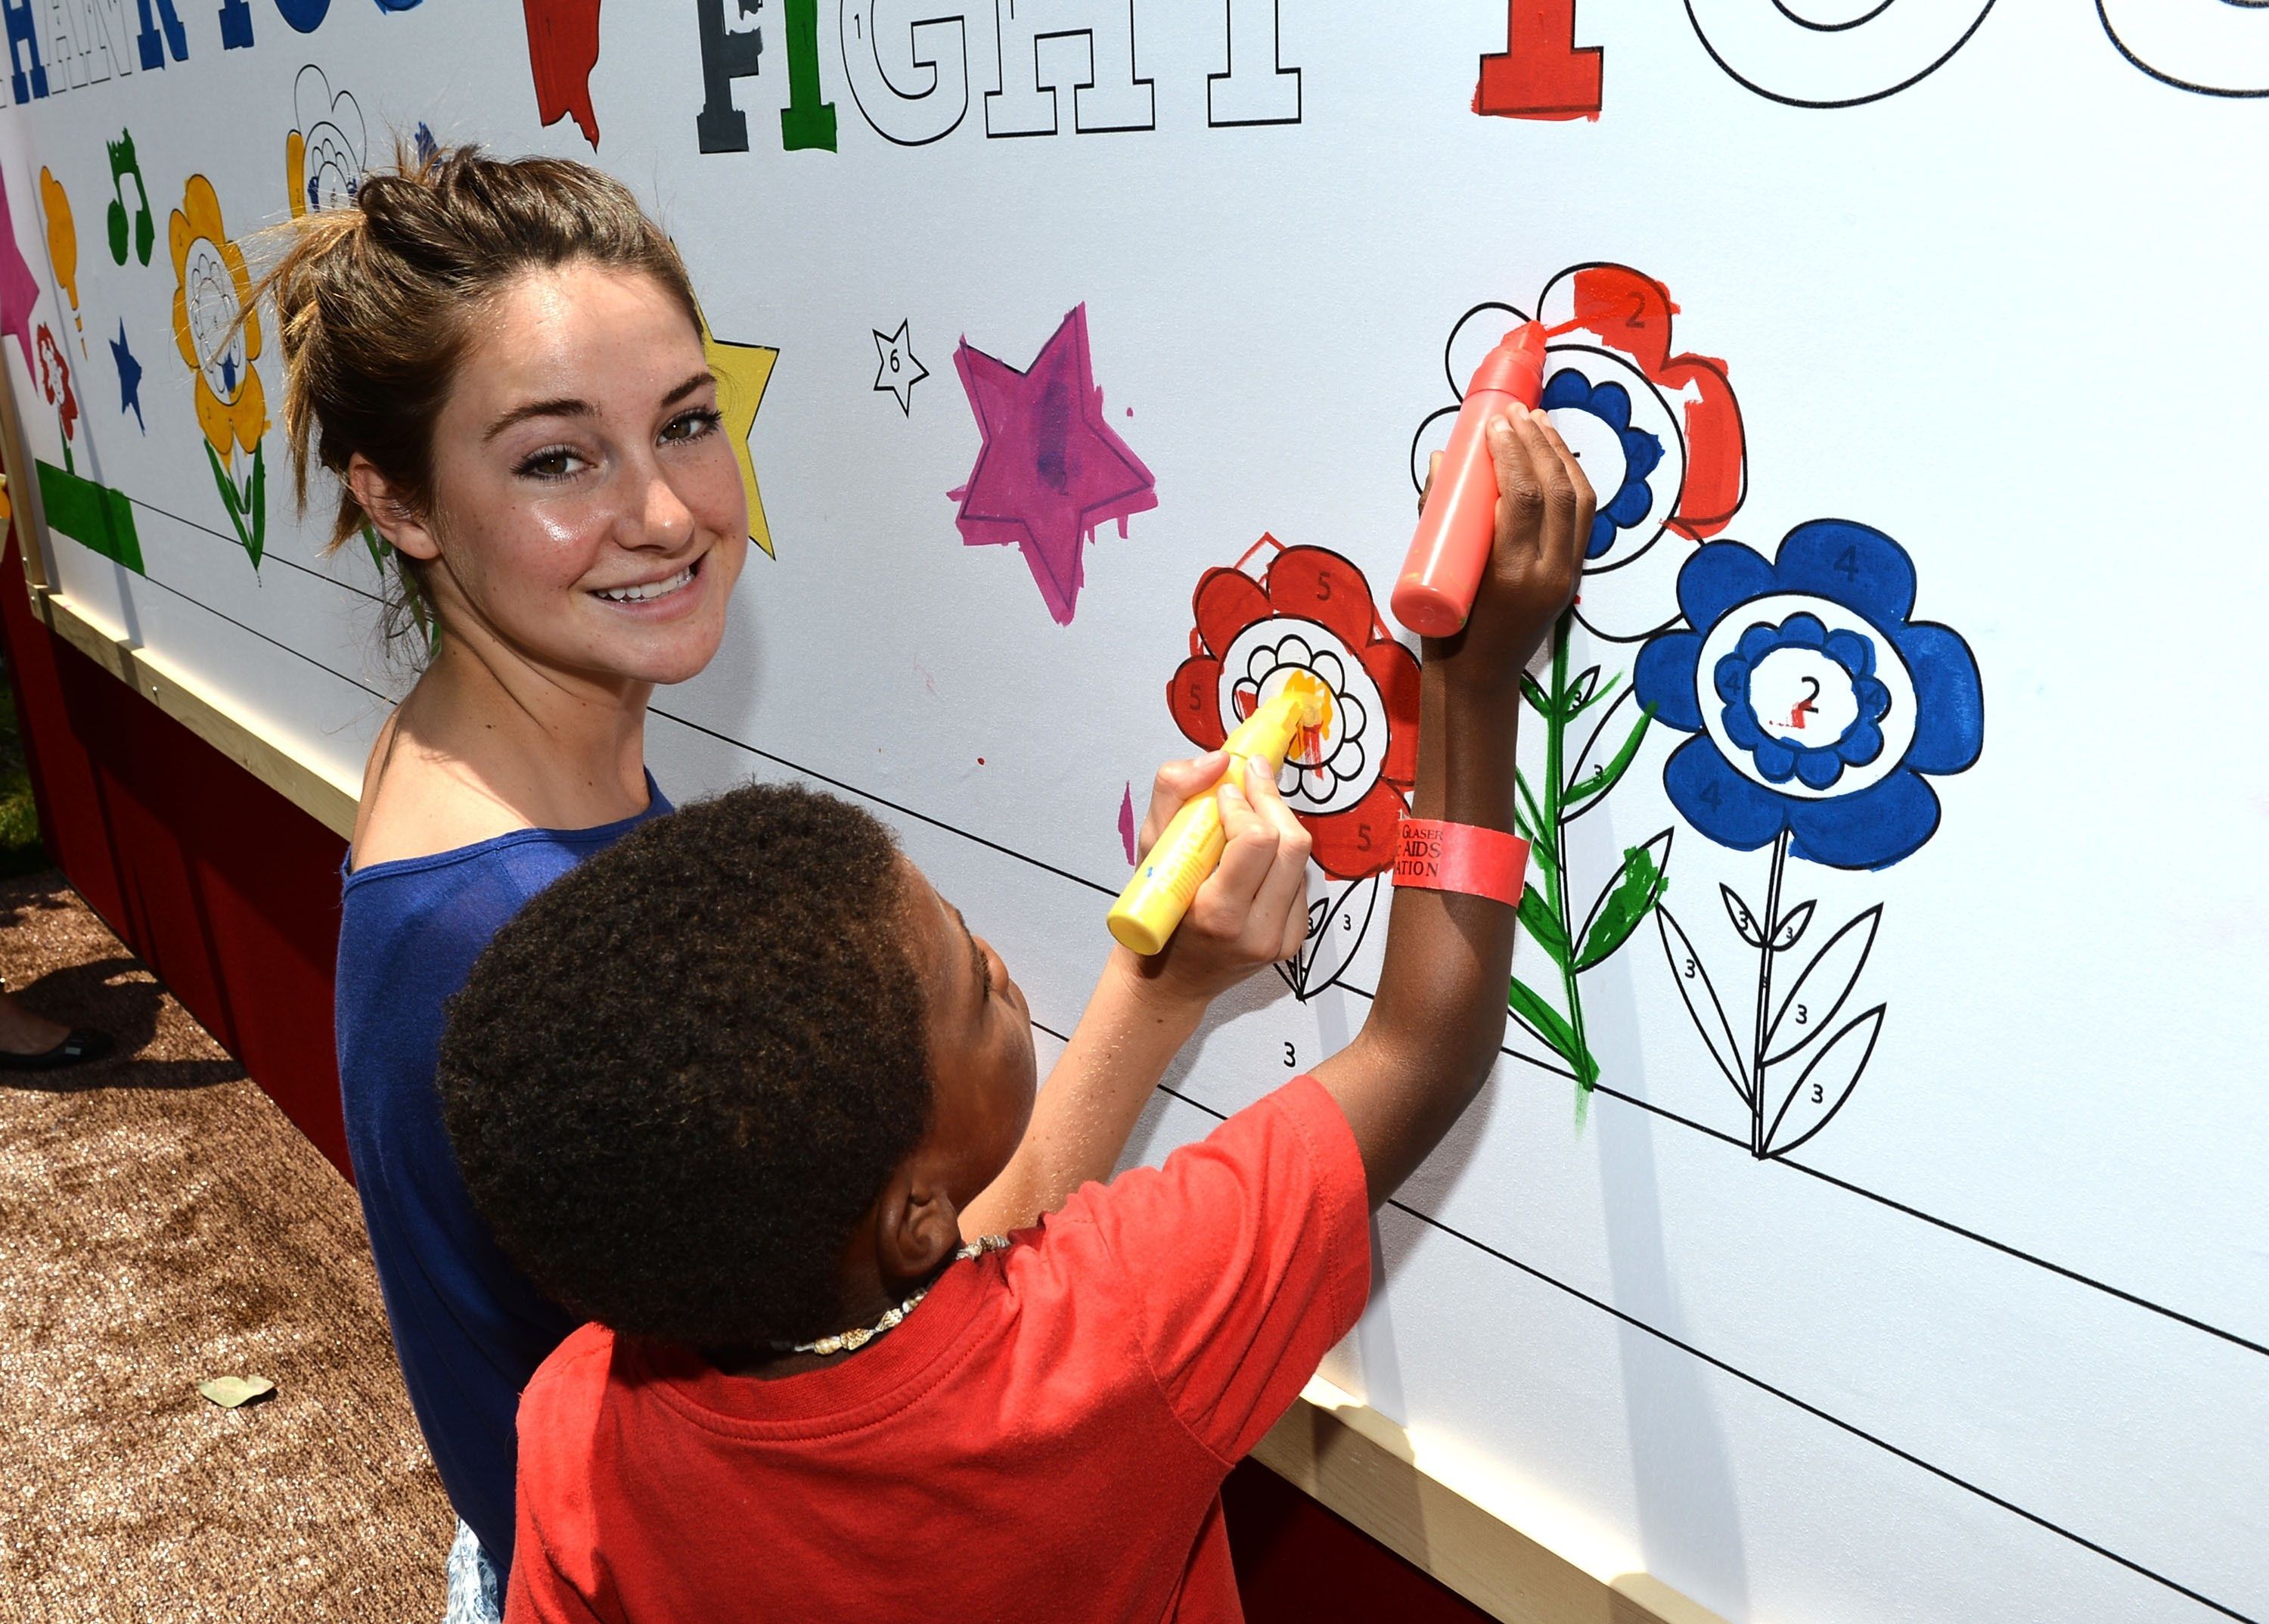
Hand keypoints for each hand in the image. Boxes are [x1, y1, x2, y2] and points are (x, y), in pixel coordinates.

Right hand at [1122, 751, 1312, 1005]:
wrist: (1171, 980)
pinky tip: (1258, 852)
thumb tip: (1218, 759)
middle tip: (1250, 779)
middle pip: (1292, 844)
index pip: (1257, 841)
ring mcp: (1282, 940)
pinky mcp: (1295, 940)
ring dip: (1279, 826)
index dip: (1244, 803)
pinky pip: (1302, 880)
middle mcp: (1258, 933)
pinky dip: (1282, 855)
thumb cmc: (1155, 912)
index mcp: (1219, 915)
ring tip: (1251, 813)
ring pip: (1302, 859)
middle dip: (1271, 802)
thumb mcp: (1150, 852)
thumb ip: (1174, 794)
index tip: (1226, 788)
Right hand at [1422, 409, 1593, 686]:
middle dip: (1538, 444)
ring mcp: (1567, 575)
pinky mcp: (1574, 574)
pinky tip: (1556, 455)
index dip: (1512, 453)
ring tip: (1540, 421)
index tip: (1493, 426)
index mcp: (1512, 576)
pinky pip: (1583, 517)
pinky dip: (1572, 478)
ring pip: (1579, 500)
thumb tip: (1446, 459)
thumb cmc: (1448, 630)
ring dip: (1561, 454)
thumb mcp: (1436, 571)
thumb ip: (1439, 513)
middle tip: (1516, 414)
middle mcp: (1549, 574)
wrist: (1480, 678)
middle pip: (1556, 492)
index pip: (1522, 499)